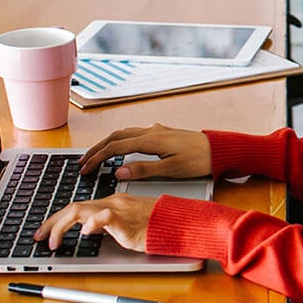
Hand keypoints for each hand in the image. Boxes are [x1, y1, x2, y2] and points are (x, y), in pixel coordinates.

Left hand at [36, 194, 156, 252]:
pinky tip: (84, 235)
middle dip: (51, 223)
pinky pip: (105, 217)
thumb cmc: (156, 225)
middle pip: (72, 207)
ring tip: (53, 242)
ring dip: (61, 226)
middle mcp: (111, 202)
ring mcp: (119, 210)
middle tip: (38, 238)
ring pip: (81, 210)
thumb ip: (108, 225)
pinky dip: (91, 224)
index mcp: (110, 202)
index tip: (44, 232)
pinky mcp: (128, 221)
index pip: (76, 207)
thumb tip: (89, 232)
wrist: (177, 222)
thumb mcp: (126, 225)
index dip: (56, 220)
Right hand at [78, 123, 211, 178]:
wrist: (220, 149)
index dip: (97, 158)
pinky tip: (119, 148)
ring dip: (107, 144)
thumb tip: (118, 172)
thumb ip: (144, 170)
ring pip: (124, 133)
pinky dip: (120, 141)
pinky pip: (134, 134)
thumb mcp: (172, 170)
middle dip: (96, 149)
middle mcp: (151, 131)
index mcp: (151, 140)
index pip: (116, 148)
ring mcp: (156, 130)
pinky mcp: (162, 133)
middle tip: (82, 162)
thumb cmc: (199, 160)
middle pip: (115, 137)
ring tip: (95, 156)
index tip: (85, 168)